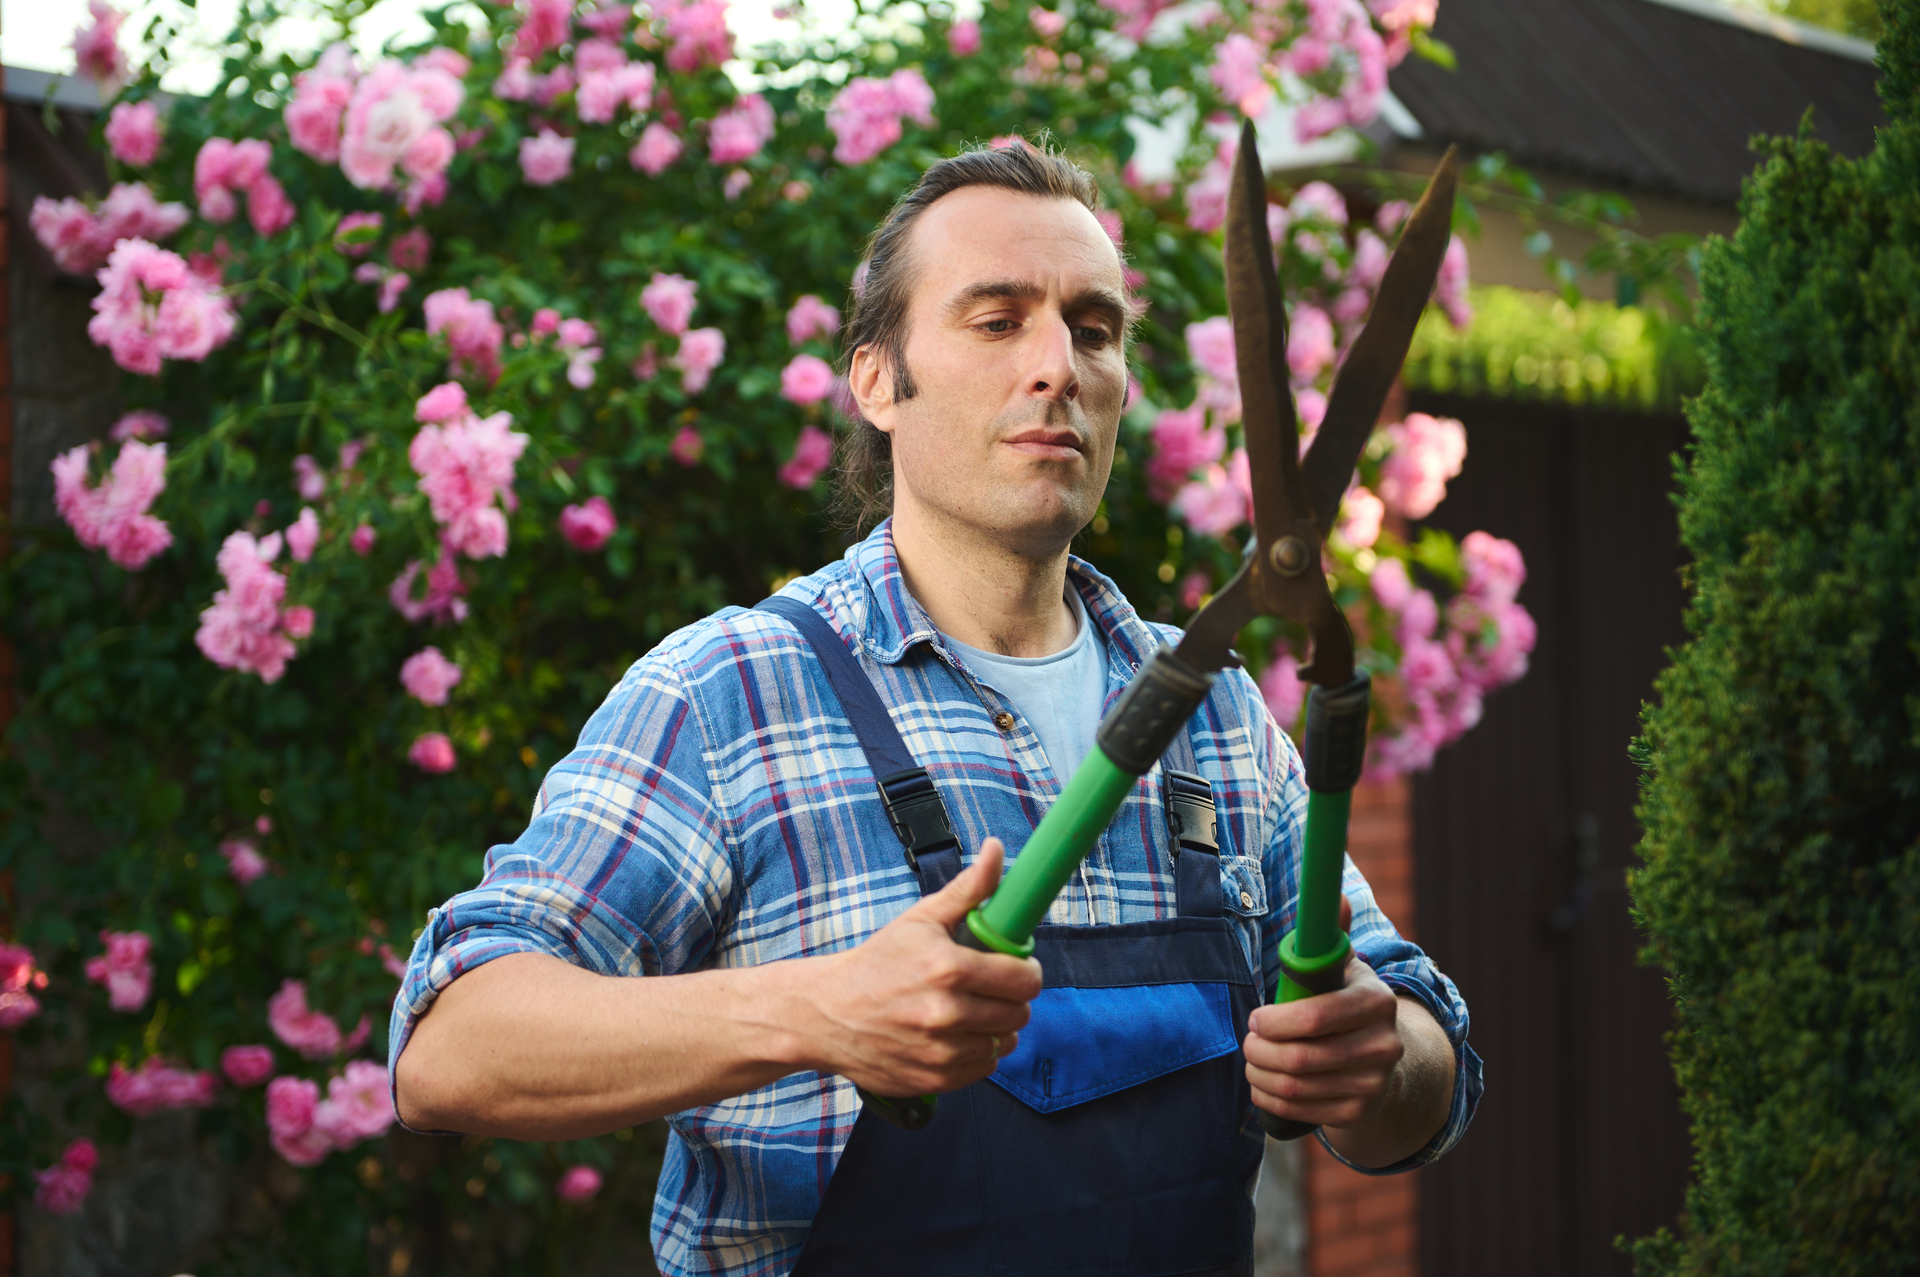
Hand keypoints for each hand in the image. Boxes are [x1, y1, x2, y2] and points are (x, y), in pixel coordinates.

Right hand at [806, 838, 1042, 1096]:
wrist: (825, 1013)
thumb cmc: (876, 962)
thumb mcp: (920, 919)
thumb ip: (969, 888)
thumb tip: (998, 849)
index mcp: (949, 968)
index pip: (1025, 980)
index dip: (1027, 971)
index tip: (1016, 967)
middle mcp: (947, 1014)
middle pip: (1019, 1013)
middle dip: (1012, 999)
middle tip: (992, 988)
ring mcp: (940, 1052)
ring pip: (1004, 1043)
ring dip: (996, 1028)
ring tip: (971, 1011)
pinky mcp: (934, 1080)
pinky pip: (983, 1068)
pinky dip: (977, 1053)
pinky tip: (955, 1035)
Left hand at [1245, 894, 1404, 1130]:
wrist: (1378, 1054)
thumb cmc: (1343, 1000)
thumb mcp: (1340, 966)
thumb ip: (1330, 935)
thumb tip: (1335, 895)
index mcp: (1376, 1002)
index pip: (1316, 1017)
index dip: (1275, 1021)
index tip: (1255, 1017)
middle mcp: (1384, 1045)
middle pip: (1301, 1058)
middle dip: (1260, 1050)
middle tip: (1247, 1040)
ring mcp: (1374, 1083)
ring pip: (1296, 1087)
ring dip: (1260, 1074)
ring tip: (1252, 1059)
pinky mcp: (1359, 1111)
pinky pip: (1302, 1112)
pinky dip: (1270, 1099)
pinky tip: (1262, 1084)